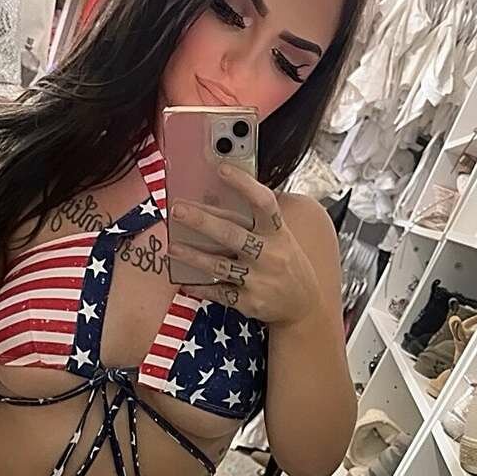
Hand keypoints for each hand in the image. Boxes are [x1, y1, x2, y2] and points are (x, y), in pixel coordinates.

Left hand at [166, 163, 323, 326]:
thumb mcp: (283, 239)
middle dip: (202, 221)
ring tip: (172, 247)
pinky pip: (219, 292)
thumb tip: (224, 196)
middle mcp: (270, 255)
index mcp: (279, 234)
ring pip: (219, 265)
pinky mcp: (249, 302)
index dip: (244, 184)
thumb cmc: (288, 266)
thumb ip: (259, 222)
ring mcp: (259, 280)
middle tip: (178, 210)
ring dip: (193, 256)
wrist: (304, 306)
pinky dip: (200, 287)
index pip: (263, 203)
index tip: (222, 169)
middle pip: (232, 234)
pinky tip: (184, 281)